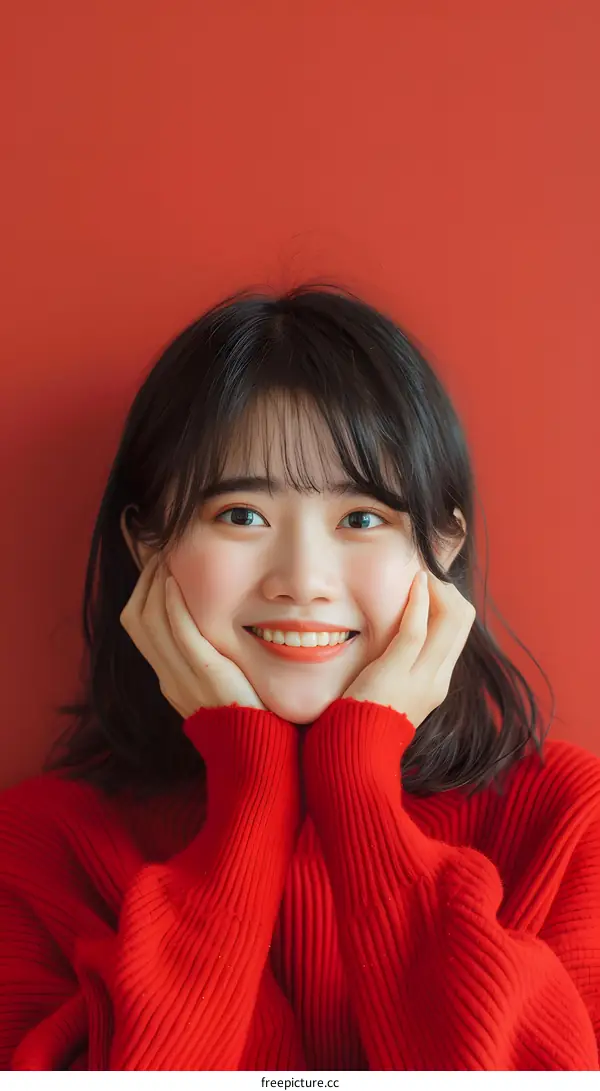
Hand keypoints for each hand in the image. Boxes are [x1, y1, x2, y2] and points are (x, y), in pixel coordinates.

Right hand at [119, 553, 266, 718]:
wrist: (259, 752)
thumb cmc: (249, 717)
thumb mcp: (219, 685)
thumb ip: (209, 659)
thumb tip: (212, 628)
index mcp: (169, 681)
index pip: (138, 628)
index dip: (142, 593)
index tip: (156, 566)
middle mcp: (169, 679)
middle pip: (136, 621)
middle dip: (144, 582)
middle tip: (158, 554)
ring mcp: (183, 678)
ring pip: (150, 624)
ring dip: (154, 586)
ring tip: (165, 560)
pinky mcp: (206, 675)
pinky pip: (180, 636)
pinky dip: (172, 607)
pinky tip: (174, 584)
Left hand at [342, 569, 475, 729]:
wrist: (356, 752)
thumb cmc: (365, 720)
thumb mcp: (394, 692)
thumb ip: (402, 669)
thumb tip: (400, 642)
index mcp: (438, 683)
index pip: (459, 631)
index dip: (450, 602)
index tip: (431, 586)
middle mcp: (437, 679)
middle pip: (463, 621)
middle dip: (448, 590)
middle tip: (427, 576)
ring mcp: (422, 677)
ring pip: (450, 620)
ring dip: (437, 589)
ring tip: (421, 574)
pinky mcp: (398, 672)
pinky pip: (416, 629)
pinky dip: (418, 601)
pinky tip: (414, 583)